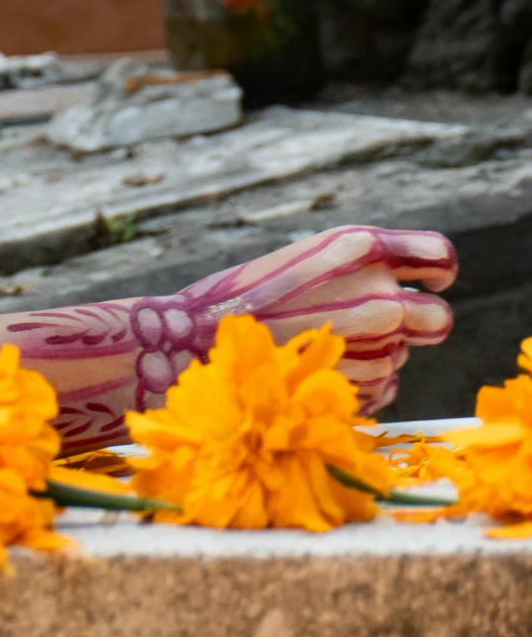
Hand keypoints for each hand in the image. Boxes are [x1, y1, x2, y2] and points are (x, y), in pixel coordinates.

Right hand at [131, 226, 456, 416]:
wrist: (196, 340)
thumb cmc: (246, 296)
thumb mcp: (304, 260)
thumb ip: (358, 270)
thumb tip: (403, 286)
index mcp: (360, 247)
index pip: (440, 256)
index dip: (440, 271)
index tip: (431, 280)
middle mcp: (377, 295)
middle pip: (438, 317)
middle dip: (421, 323)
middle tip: (388, 324)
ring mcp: (372, 348)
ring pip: (404, 356)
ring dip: (378, 354)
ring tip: (324, 346)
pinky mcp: (361, 389)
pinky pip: (385, 388)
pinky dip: (363, 384)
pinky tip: (320, 371)